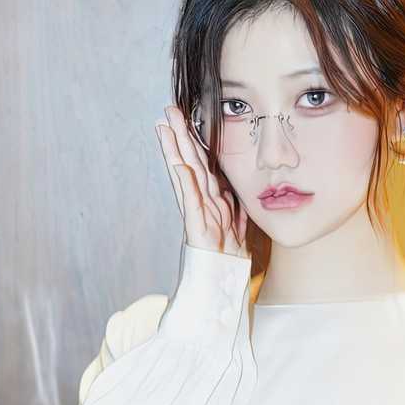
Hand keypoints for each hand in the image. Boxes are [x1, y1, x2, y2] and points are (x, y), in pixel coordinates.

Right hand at [154, 104, 247, 256]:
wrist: (221, 294)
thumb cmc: (227, 267)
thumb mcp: (238, 234)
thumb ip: (236, 214)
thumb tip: (236, 196)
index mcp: (213, 205)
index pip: (203, 166)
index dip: (195, 143)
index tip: (187, 119)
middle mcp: (203, 208)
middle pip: (191, 165)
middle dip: (181, 136)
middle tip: (169, 111)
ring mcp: (198, 218)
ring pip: (187, 177)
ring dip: (177, 151)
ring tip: (166, 128)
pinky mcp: (197, 233)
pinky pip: (191, 203)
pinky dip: (186, 183)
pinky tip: (179, 164)